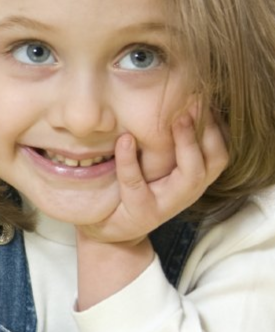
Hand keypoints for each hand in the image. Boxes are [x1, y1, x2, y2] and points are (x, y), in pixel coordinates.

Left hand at [79, 105, 227, 244]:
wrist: (111, 232)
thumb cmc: (135, 190)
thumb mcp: (155, 166)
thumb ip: (165, 144)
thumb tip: (170, 103)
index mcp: (193, 177)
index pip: (219, 150)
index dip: (216, 126)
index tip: (205, 99)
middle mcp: (188, 190)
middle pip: (214, 160)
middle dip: (207, 130)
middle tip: (195, 103)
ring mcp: (168, 204)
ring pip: (191, 174)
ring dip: (186, 144)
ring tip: (175, 119)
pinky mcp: (142, 212)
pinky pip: (137, 185)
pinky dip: (130, 161)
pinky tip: (125, 140)